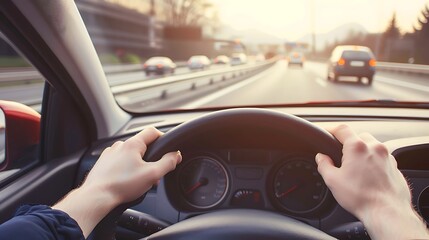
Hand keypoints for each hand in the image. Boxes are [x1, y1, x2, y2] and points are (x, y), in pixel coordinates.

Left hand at [82, 126, 181, 204]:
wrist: (97, 197)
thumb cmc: (122, 185)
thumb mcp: (152, 175)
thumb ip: (167, 163)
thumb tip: (176, 155)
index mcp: (132, 144)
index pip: (152, 131)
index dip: (163, 138)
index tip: (167, 148)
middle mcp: (120, 146)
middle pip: (141, 145)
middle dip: (150, 158)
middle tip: (154, 172)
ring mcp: (109, 154)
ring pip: (129, 155)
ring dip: (137, 164)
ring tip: (139, 180)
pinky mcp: (103, 164)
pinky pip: (118, 162)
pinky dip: (125, 169)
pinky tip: (126, 181)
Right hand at [315, 124, 427, 238]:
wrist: (386, 212)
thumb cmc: (361, 197)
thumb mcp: (333, 181)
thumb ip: (324, 165)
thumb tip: (321, 158)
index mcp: (357, 147)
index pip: (342, 129)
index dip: (331, 128)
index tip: (327, 131)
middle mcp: (374, 147)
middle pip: (358, 136)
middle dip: (348, 142)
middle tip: (341, 155)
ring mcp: (387, 156)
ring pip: (372, 146)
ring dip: (362, 151)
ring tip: (355, 167)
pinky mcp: (395, 167)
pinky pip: (382, 158)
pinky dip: (373, 161)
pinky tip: (368, 175)